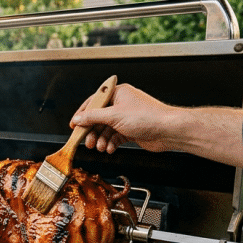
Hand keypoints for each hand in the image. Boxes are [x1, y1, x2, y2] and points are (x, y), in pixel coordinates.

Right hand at [70, 82, 242, 169]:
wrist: (168, 130)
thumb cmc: (148, 117)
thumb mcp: (114, 116)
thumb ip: (93, 117)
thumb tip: (78, 118)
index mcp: (117, 93)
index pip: (94, 102)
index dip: (82, 114)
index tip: (74, 125)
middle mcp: (122, 104)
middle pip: (98, 118)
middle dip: (92, 131)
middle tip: (86, 141)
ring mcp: (126, 118)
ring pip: (106, 129)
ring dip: (101, 139)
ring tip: (99, 147)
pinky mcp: (131, 130)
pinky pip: (115, 137)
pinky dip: (111, 143)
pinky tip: (110, 148)